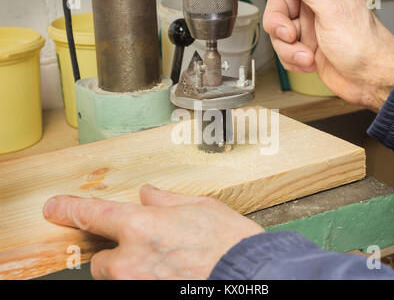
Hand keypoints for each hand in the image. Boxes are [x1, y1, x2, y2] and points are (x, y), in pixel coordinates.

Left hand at [43, 185, 263, 279]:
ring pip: (118, 279)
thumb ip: (165, 200)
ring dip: (130, 272)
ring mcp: (139, 285)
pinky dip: (145, 281)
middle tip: (147, 250)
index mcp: (143, 225)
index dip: (70, 209)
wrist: (251, 274)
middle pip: (102, 261)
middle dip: (118, 254)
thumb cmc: (229, 241)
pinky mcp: (149, 297)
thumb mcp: (199, 207)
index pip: (94, 214)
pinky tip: (171, 273)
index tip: (53, 208)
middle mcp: (133, 259)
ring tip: (164, 265)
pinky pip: (135, 289)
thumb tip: (147, 194)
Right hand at [262, 0, 393, 111]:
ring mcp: (309, 30)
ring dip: (289, 50)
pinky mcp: (305, 50)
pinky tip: (310, 63)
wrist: (369, 79)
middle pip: (278, 8)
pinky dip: (293, 61)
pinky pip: (284, 53)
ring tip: (307, 56)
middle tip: (289, 36)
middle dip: (279, 26)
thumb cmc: (363, 45)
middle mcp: (314, 9)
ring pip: (278, 34)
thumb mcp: (332, 10)